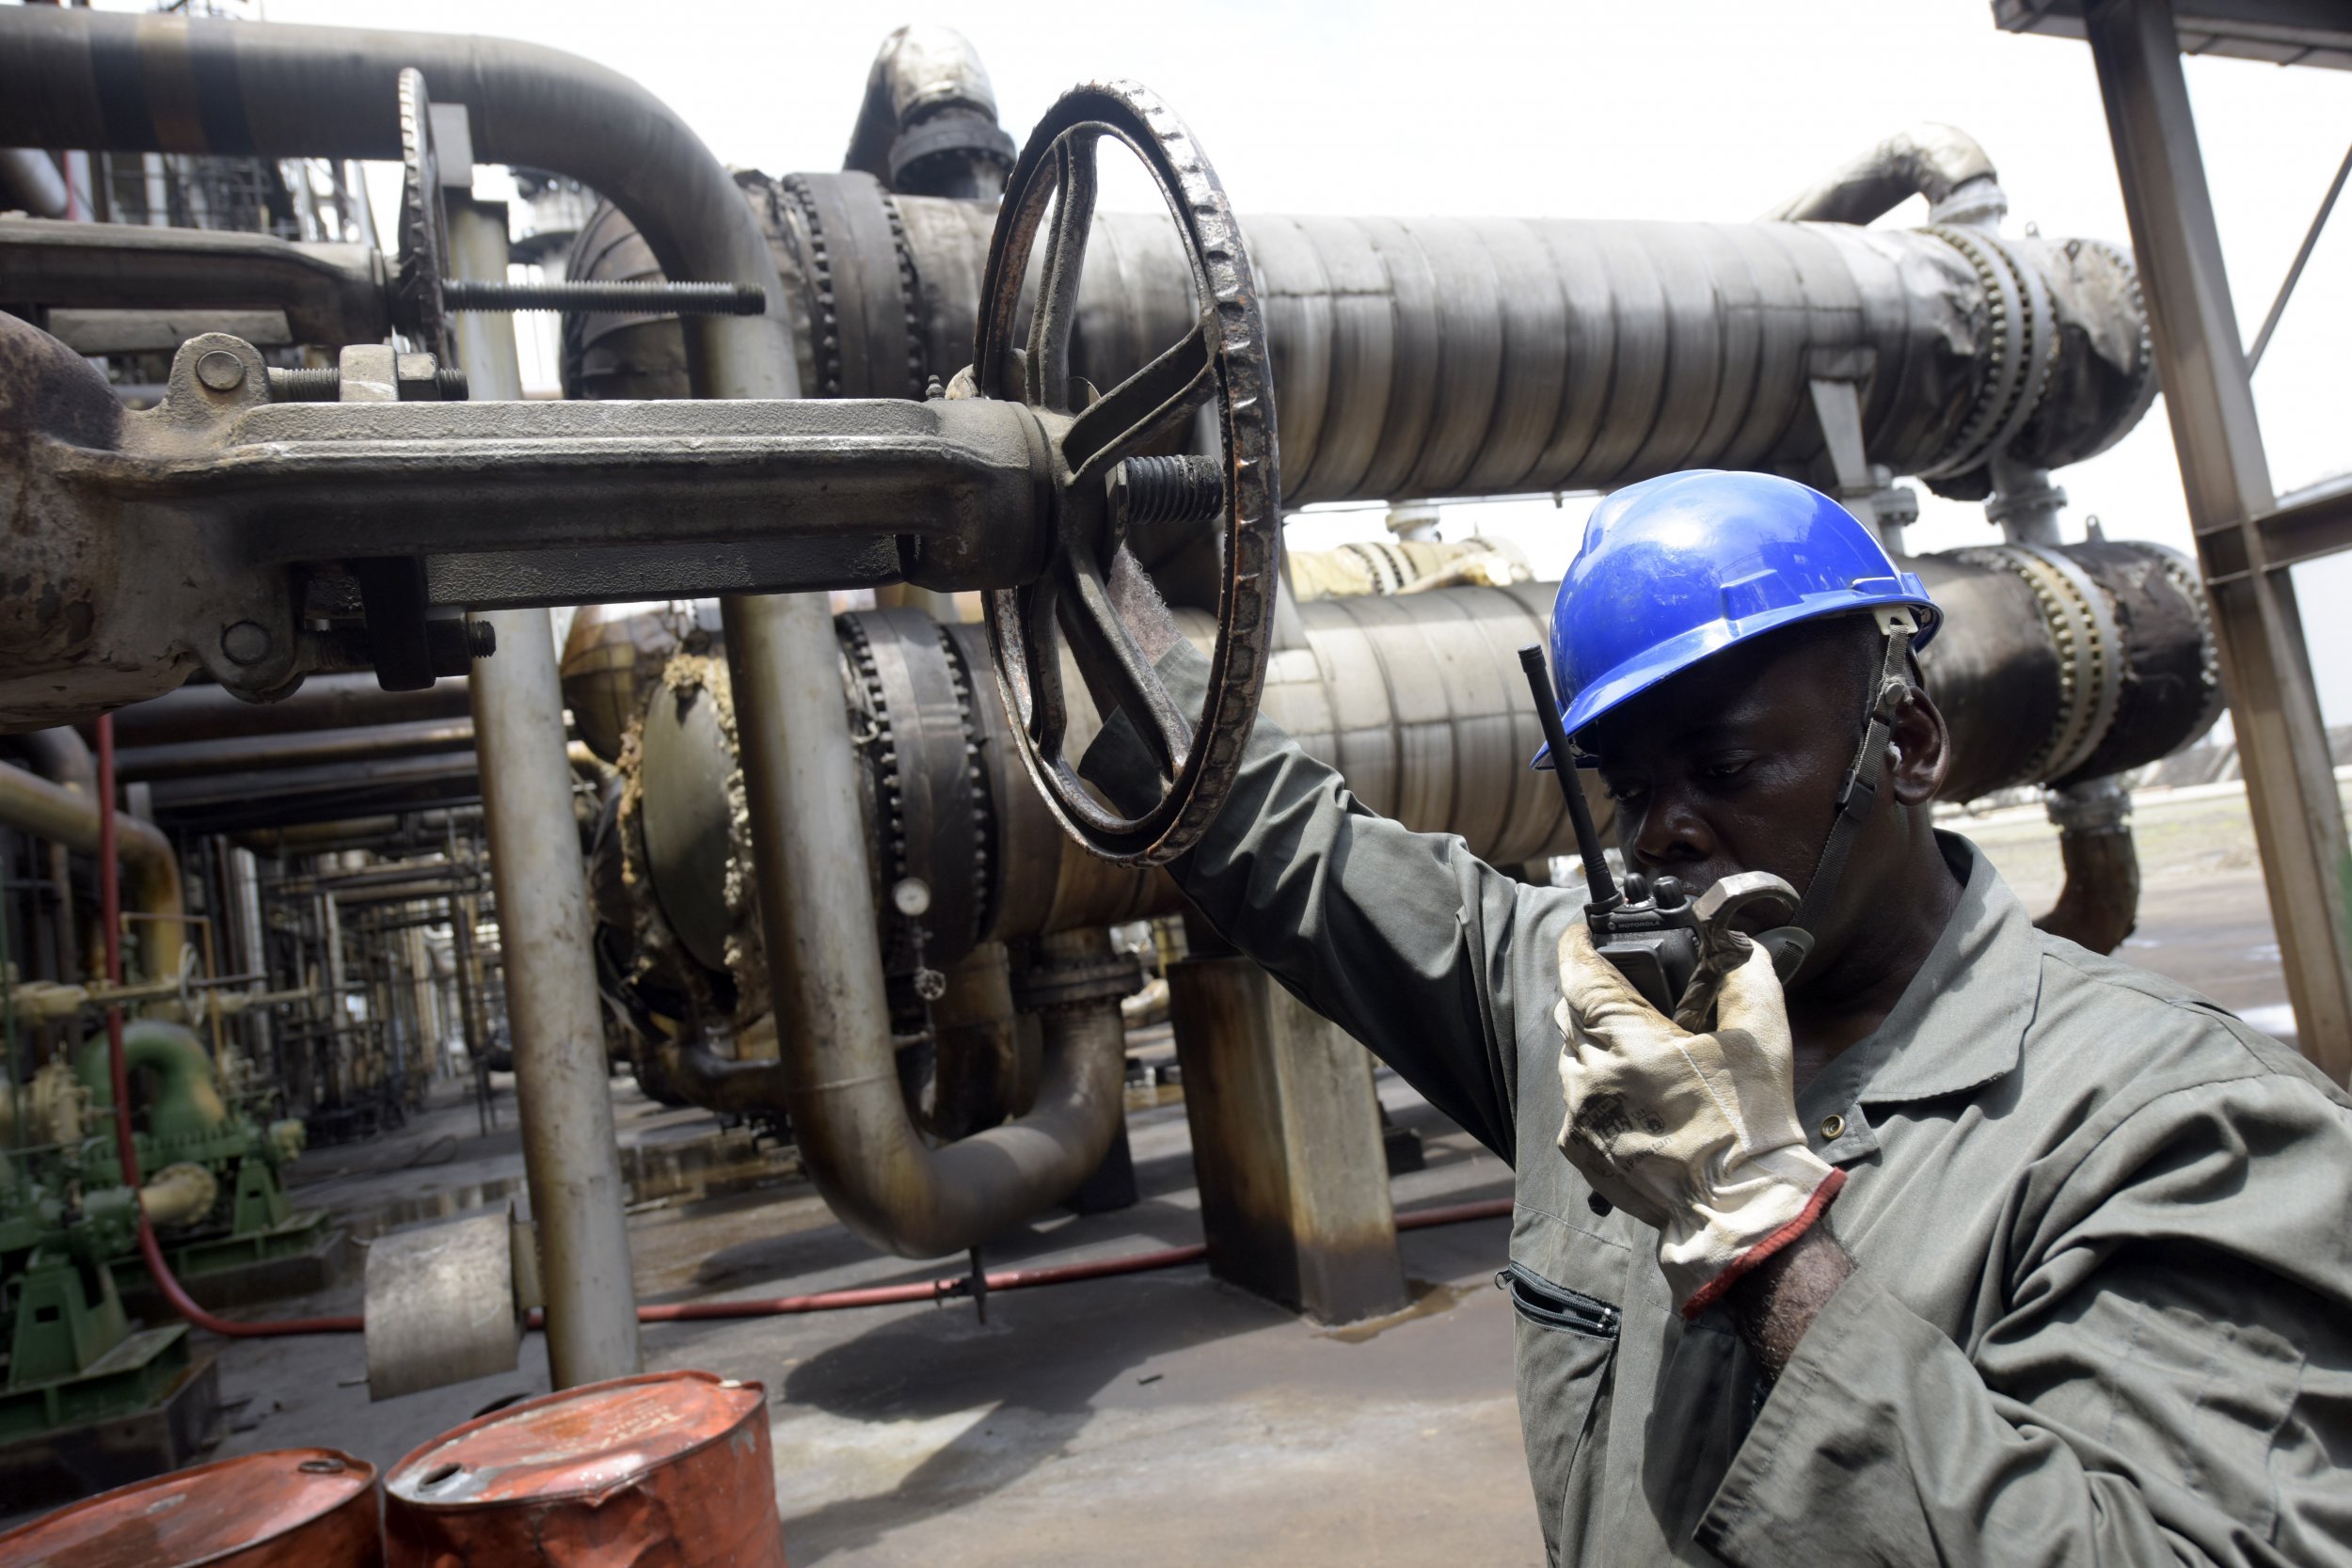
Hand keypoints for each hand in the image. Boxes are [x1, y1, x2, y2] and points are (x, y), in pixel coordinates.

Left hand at [1553, 922, 1844, 1317]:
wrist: (1737, 1212)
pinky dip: (1594, 1085)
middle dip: (1592, 993)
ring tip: (1636, 1048)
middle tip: (1628, 991)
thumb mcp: (1762, 1039)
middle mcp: (1591, 1077)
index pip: (1578, 975)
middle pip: (1569, 1011)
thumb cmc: (1750, 1128)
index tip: (1587, 933)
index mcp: (1629, 1044)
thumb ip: (1746, 976)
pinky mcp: (1579, 1149)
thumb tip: (1736, 944)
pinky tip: (1633, 1094)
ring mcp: (1579, 1115)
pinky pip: (1572, 1099)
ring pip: (1569, 1055)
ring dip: (1593, 1042)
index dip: (1579, 946)